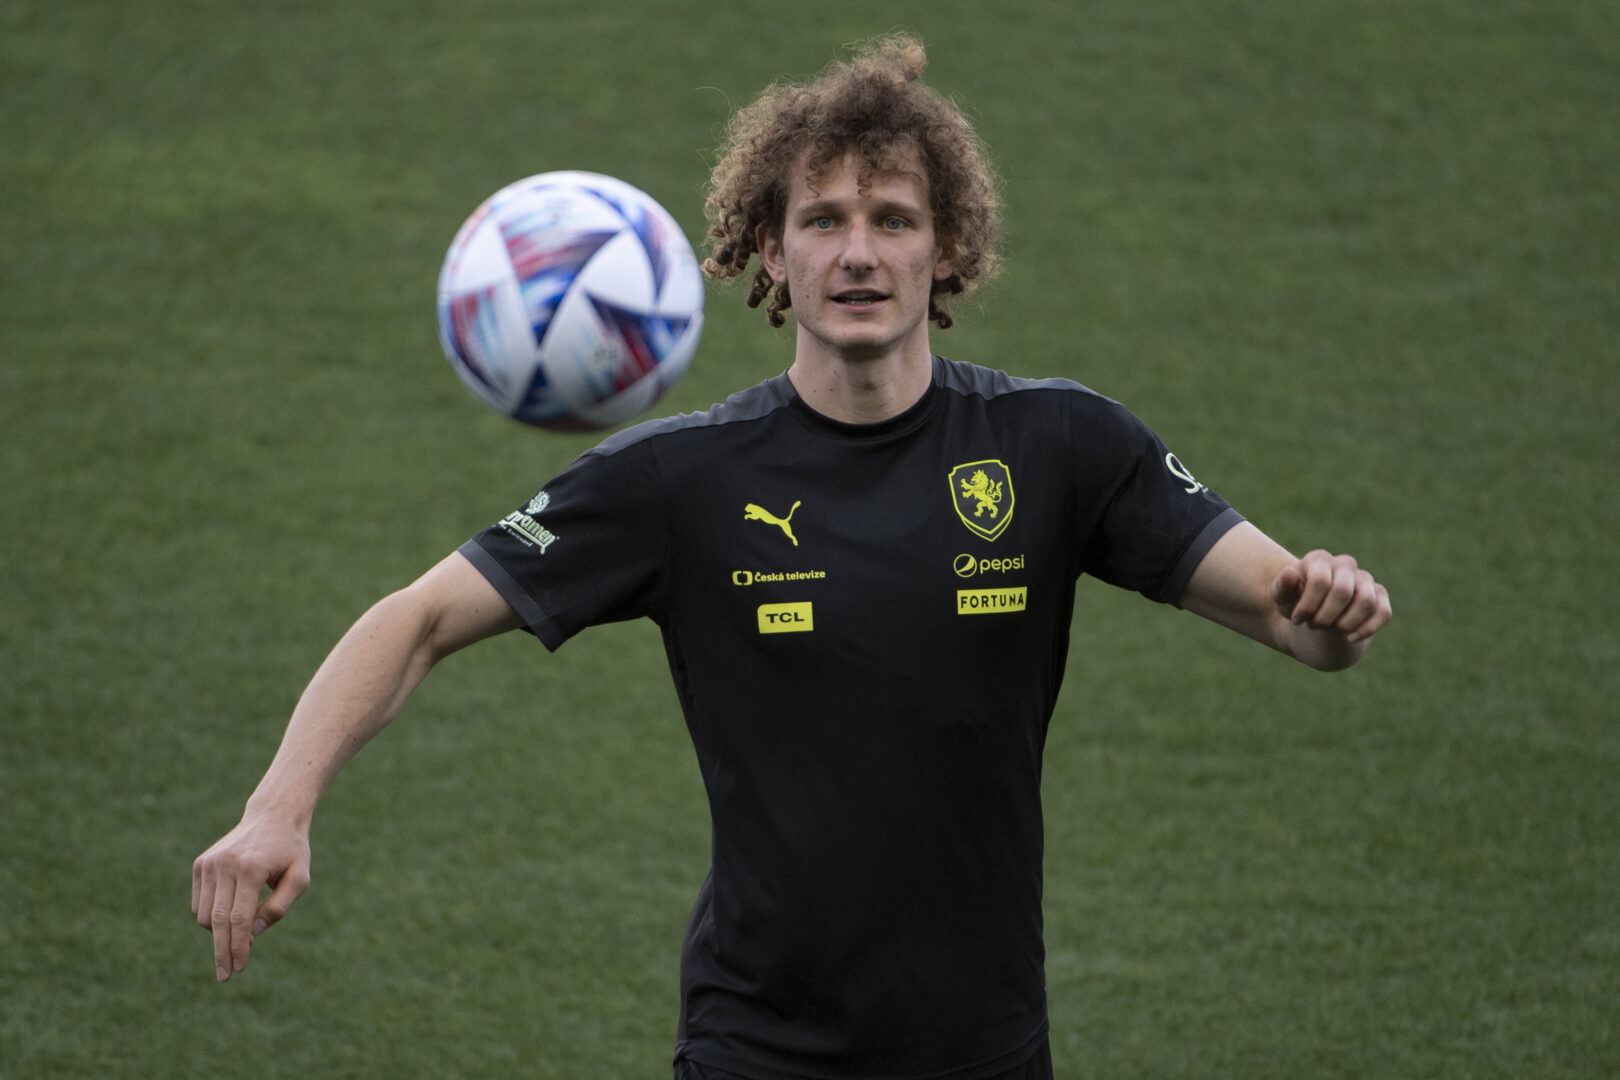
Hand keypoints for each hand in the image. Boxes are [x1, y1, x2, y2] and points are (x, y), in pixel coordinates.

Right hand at [191, 814, 310, 982]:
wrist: (273, 816)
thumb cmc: (291, 851)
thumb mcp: (299, 878)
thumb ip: (278, 908)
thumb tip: (251, 934)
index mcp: (251, 868)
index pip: (239, 918)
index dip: (237, 947)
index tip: (237, 969)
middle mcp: (225, 865)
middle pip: (218, 921)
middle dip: (222, 951)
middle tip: (226, 975)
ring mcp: (208, 864)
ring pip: (205, 915)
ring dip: (220, 933)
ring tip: (242, 935)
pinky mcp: (200, 865)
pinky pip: (200, 904)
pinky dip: (212, 917)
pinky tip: (233, 913)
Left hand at [1270, 549, 1391, 645]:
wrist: (1315, 619)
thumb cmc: (1296, 605)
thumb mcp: (1282, 600)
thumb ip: (1281, 588)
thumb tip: (1290, 573)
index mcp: (1319, 559)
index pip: (1320, 580)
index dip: (1308, 606)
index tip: (1297, 620)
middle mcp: (1345, 564)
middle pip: (1343, 591)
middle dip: (1325, 617)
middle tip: (1314, 625)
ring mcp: (1365, 579)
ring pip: (1366, 601)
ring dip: (1345, 624)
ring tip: (1331, 629)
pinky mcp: (1379, 595)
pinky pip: (1383, 612)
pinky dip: (1366, 629)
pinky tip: (1349, 638)